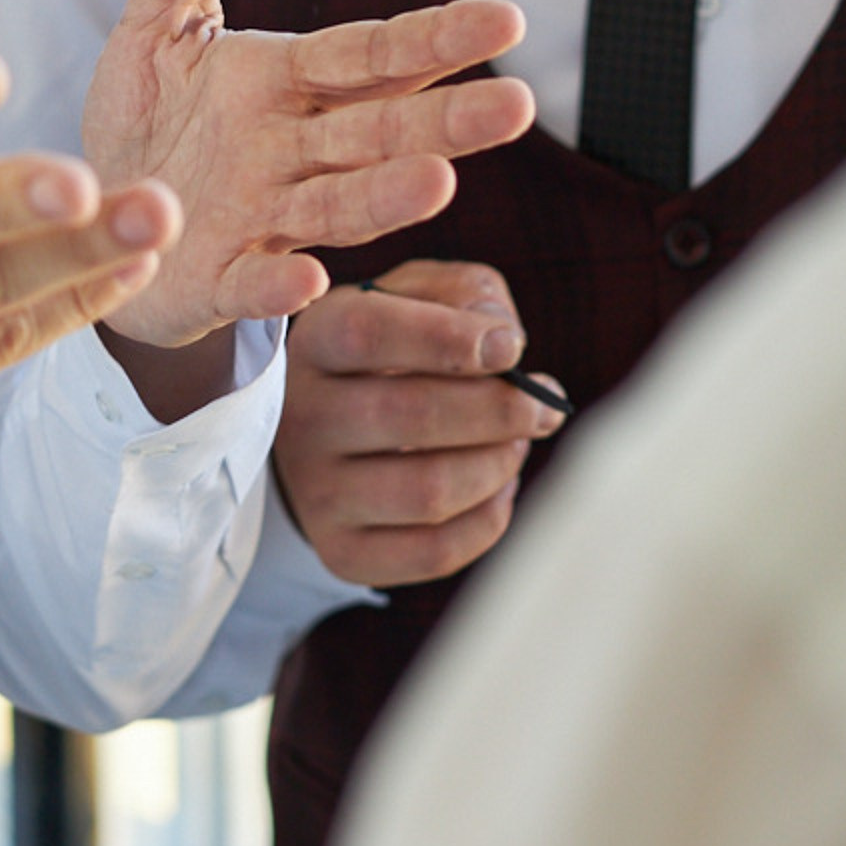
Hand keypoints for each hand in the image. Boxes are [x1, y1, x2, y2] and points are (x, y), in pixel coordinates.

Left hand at [81, 0, 535, 347]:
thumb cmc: (146, 119)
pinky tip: (306, 278)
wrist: (94, 222)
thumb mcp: (161, 18)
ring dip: (386, 198)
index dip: (432, 40)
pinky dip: (278, 285)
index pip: (372, 55)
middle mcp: (292, 151)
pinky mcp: (218, 278)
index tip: (505, 19)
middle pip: (379, 132)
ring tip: (439, 183)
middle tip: (518, 106)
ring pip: (337, 206)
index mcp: (286, 82)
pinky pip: (252, 283)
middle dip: (445, 121)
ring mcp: (263, 218)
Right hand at [274, 260, 566, 588]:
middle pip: (408, 415)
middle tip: (543, 406)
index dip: (447, 337)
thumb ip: (462, 294)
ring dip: (497, 464)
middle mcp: (301, 418)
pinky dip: (487, 518)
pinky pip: (434, 552)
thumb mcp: (415, 298)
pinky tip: (497, 487)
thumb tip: (501, 340)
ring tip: (518, 442)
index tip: (510, 346)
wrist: (330, 432)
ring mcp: (316, 492)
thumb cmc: (392, 351)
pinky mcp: (343, 551)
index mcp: (315, 340)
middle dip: (498, 410)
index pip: (367, 332)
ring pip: (428, 491)